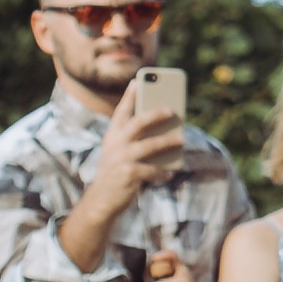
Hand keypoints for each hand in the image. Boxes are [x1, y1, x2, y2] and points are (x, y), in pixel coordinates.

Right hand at [85, 94, 186, 217]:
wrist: (101, 201)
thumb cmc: (116, 172)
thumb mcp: (120, 153)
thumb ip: (135, 140)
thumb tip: (167, 132)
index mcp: (112, 136)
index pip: (121, 112)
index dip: (129, 96)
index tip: (136, 80)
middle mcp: (115, 145)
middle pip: (137, 123)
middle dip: (154, 114)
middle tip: (171, 110)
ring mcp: (120, 159)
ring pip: (148, 146)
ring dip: (167, 142)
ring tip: (181, 139)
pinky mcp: (127, 175)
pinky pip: (151, 170)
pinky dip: (162, 171)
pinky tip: (170, 172)